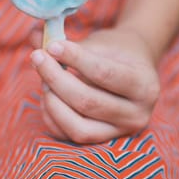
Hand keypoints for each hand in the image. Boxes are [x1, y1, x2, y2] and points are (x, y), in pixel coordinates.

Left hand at [30, 28, 159, 143]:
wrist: (134, 70)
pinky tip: (47, 95)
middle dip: (55, 78)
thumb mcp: (100, 43)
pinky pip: (68, 135)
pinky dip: (52, 116)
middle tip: (37, 57)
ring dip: (52, 100)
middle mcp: (137, 114)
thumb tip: (34, 36)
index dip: (74, 58)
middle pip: (87, 101)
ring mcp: (120, 132)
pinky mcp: (101, 141)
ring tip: (43, 79)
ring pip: (77, 125)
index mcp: (145, 85)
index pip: (103, 73)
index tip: (51, 46)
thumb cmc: (116, 53)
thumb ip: (70, 44)